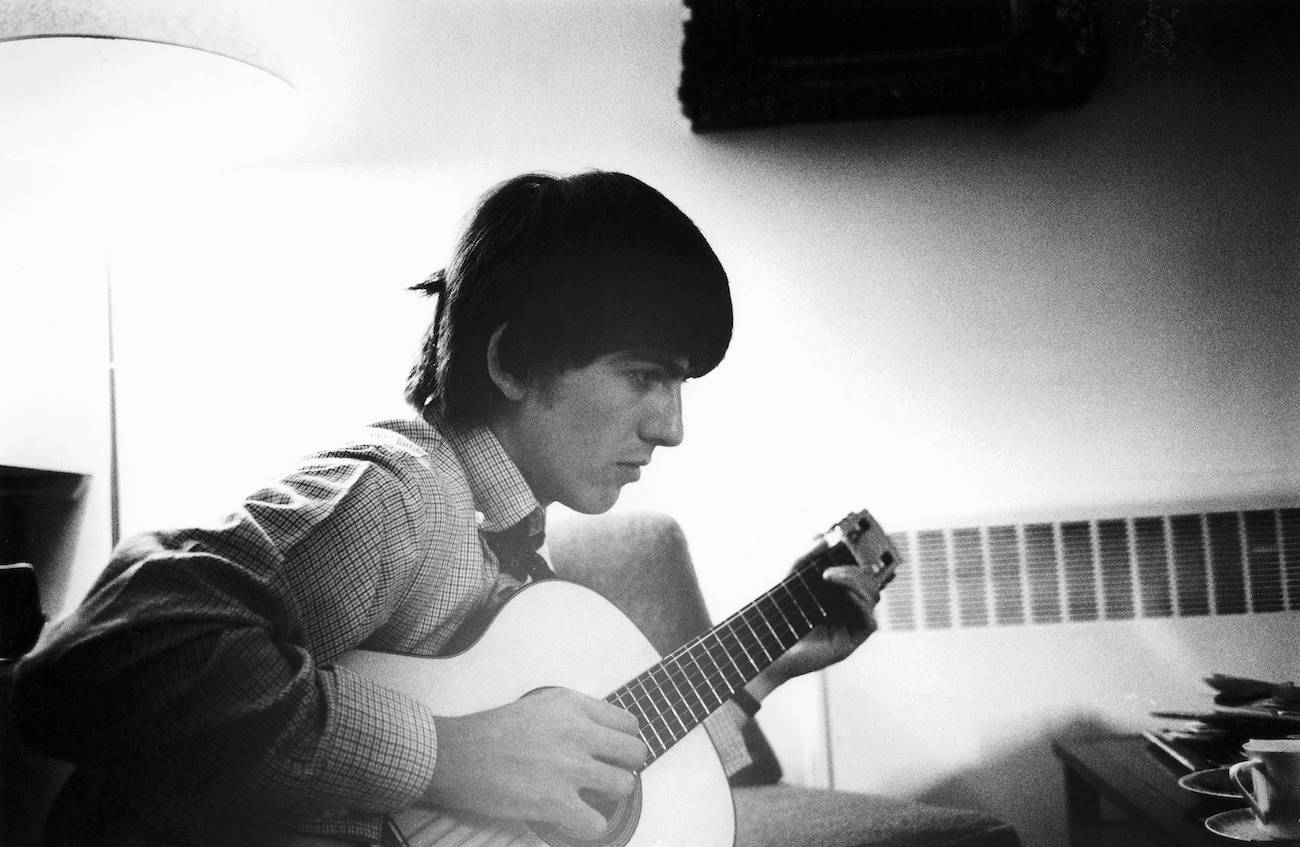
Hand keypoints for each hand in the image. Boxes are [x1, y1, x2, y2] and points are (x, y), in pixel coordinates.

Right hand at [424, 687, 646, 837]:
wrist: (455, 755)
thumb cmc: (489, 733)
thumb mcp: (539, 706)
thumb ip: (573, 717)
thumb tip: (600, 739)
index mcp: (573, 706)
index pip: (628, 723)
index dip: (624, 741)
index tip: (614, 752)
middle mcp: (577, 732)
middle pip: (635, 752)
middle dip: (624, 767)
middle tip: (607, 776)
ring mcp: (568, 767)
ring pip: (624, 786)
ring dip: (610, 796)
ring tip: (589, 797)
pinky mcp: (555, 801)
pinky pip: (598, 823)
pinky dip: (589, 826)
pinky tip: (573, 818)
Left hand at [760, 526, 897, 689]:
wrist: (765, 646)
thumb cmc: (776, 615)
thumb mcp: (789, 578)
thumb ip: (805, 556)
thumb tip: (824, 536)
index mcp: (835, 593)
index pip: (857, 572)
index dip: (858, 558)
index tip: (849, 543)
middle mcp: (845, 609)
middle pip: (868, 583)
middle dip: (855, 570)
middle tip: (832, 567)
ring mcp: (848, 625)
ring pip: (871, 599)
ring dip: (856, 583)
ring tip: (832, 577)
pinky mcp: (849, 642)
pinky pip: (869, 622)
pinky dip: (862, 605)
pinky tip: (847, 594)